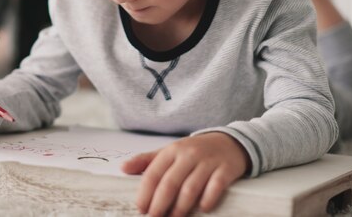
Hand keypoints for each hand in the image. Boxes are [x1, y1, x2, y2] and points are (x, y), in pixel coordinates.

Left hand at [122, 132, 249, 216]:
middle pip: (170, 182)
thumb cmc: (194, 151)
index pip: (154, 173)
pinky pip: (216, 186)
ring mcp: (208, 161)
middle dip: (160, 203)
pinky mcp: (225, 169)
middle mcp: (189, 154)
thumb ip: (147, 160)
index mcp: (172, 151)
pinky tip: (202, 209)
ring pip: (191, 187)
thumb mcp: (170, 151)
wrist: (228, 142)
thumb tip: (123, 168)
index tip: (140, 208)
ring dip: (181, 206)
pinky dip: (208, 199)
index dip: (146, 192)